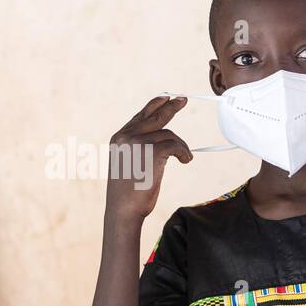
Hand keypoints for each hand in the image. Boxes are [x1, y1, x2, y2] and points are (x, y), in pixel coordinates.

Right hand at [105, 96, 192, 224]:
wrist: (123, 208)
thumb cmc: (129, 192)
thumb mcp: (131, 163)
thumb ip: (140, 148)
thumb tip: (163, 140)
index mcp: (119, 138)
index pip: (140, 116)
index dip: (154, 105)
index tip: (166, 97)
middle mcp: (126, 136)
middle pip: (155, 116)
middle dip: (171, 107)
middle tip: (183, 99)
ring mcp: (138, 142)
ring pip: (169, 135)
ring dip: (181, 146)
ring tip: (185, 158)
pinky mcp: (151, 151)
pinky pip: (176, 145)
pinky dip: (184, 152)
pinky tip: (186, 160)